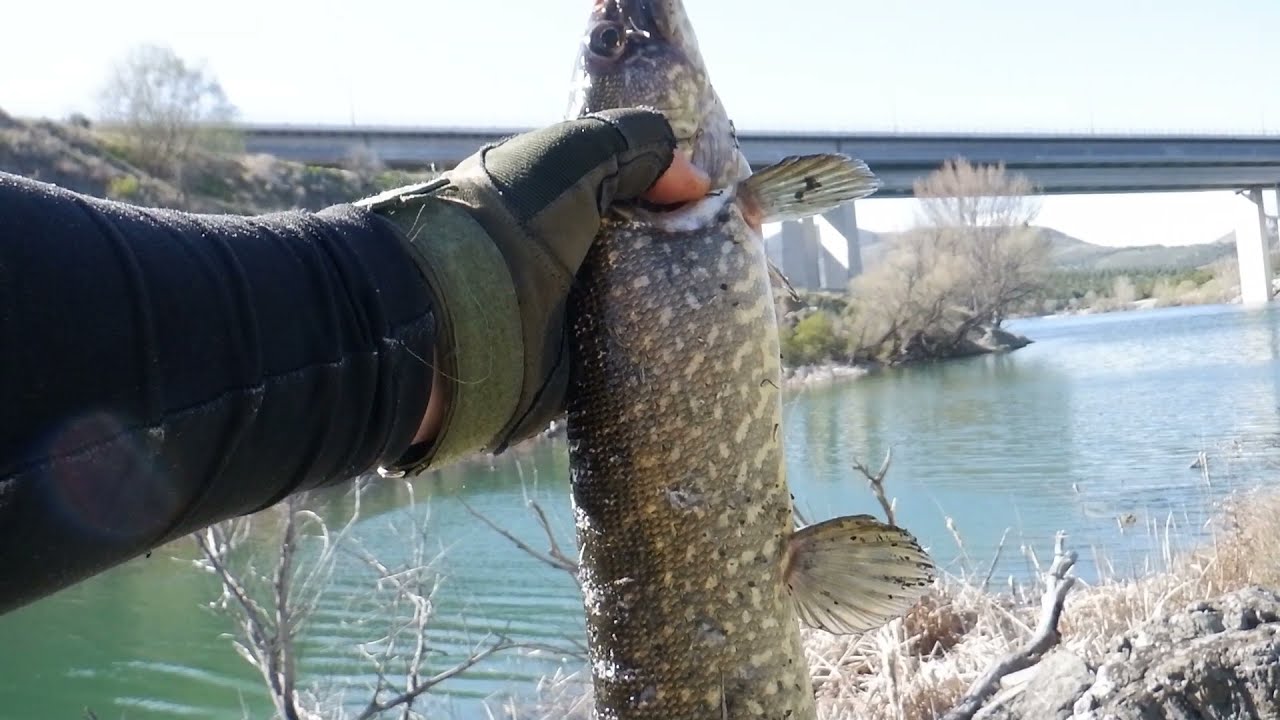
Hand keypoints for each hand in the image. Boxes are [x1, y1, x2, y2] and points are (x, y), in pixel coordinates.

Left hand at [365, 108, 709, 473]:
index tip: (726, 208)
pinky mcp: (578, 369)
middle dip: (690, 252)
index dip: (679, 197)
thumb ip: (636, 143)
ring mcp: (570, 314)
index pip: (633, 194)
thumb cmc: (512, 222)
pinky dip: (667, 349)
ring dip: (685, 303)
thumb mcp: (575, 154)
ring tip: (737, 300)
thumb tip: (694, 179)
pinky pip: (636, 356)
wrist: (462, 318)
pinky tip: (705, 340)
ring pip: (648, 304)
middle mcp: (563, 256)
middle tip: (741, 256)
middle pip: (647, 251)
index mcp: (557, 202)